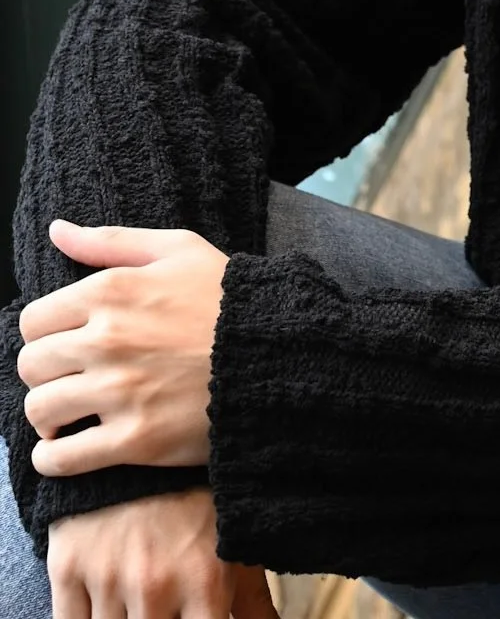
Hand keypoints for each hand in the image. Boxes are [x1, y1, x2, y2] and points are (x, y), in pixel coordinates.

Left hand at [18, 221, 228, 472]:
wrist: (278, 354)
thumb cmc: (227, 298)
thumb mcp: (177, 250)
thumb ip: (111, 241)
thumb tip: (57, 230)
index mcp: (112, 291)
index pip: (34, 320)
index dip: (46, 334)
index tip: (65, 344)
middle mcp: (107, 340)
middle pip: (31, 365)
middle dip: (45, 374)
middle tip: (69, 379)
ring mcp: (119, 391)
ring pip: (40, 411)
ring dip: (47, 417)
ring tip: (69, 417)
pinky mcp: (134, 439)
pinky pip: (62, 458)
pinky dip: (53, 459)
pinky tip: (65, 450)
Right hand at [47, 490, 277, 618]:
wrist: (143, 438)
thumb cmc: (196, 501)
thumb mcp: (232, 546)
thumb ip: (252, 605)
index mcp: (204, 583)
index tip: (191, 615)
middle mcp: (155, 585)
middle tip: (161, 601)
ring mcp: (109, 577)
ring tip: (138, 597)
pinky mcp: (67, 566)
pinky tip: (104, 604)